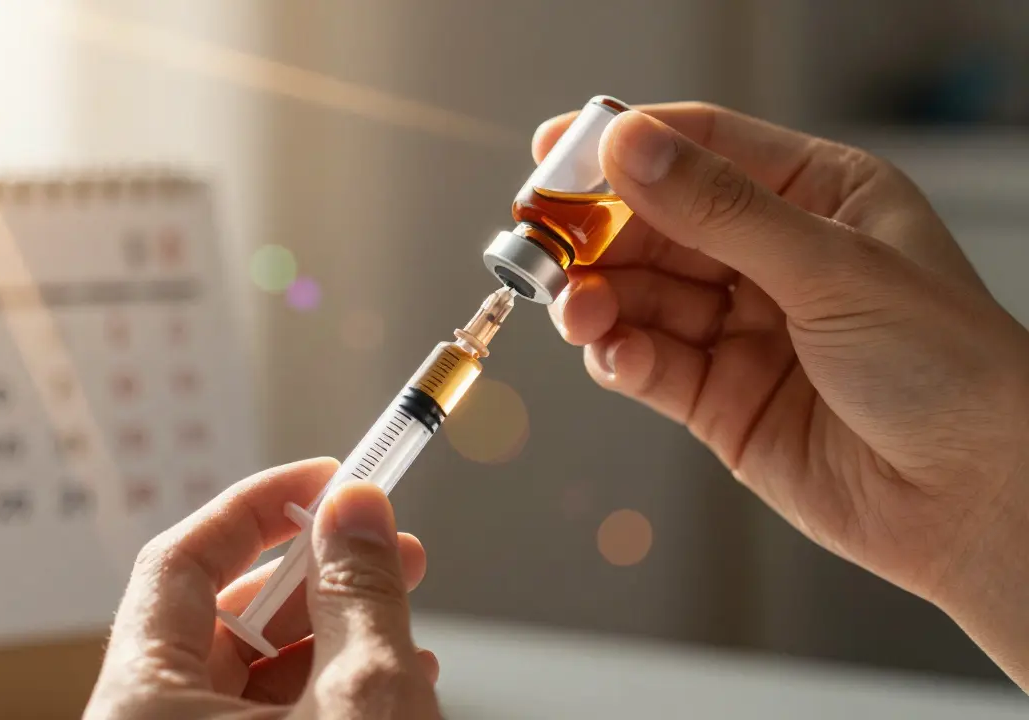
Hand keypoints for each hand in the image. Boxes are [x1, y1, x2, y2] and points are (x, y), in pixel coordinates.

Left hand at [84, 458, 441, 718]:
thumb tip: (356, 508)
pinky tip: (392, 677)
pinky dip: (325, 691)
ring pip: (251, 674)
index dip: (257, 506)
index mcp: (142, 704)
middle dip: (317, 574)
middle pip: (222, 618)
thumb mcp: (360, 698)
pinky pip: (267, 718)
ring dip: (333, 634)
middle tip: (385, 542)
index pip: (179, 562)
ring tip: (404, 616)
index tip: (324, 477)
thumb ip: (358, 594)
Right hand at [535, 103, 1028, 686]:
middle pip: (656, 223)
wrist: (976, 501)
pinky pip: (648, 361)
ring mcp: (742, 328)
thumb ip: (721, 211)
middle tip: (543, 242)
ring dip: (597, 298)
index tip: (554, 154)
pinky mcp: (717, 397)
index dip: (625, 145)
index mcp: (818, 196)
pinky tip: (609, 352)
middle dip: (597, 232)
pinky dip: (617, 355)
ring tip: (573, 308)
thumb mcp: (832, 268)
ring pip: (641, 294)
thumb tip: (629, 148)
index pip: (703, 148)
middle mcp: (773, 256)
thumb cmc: (947, 369)